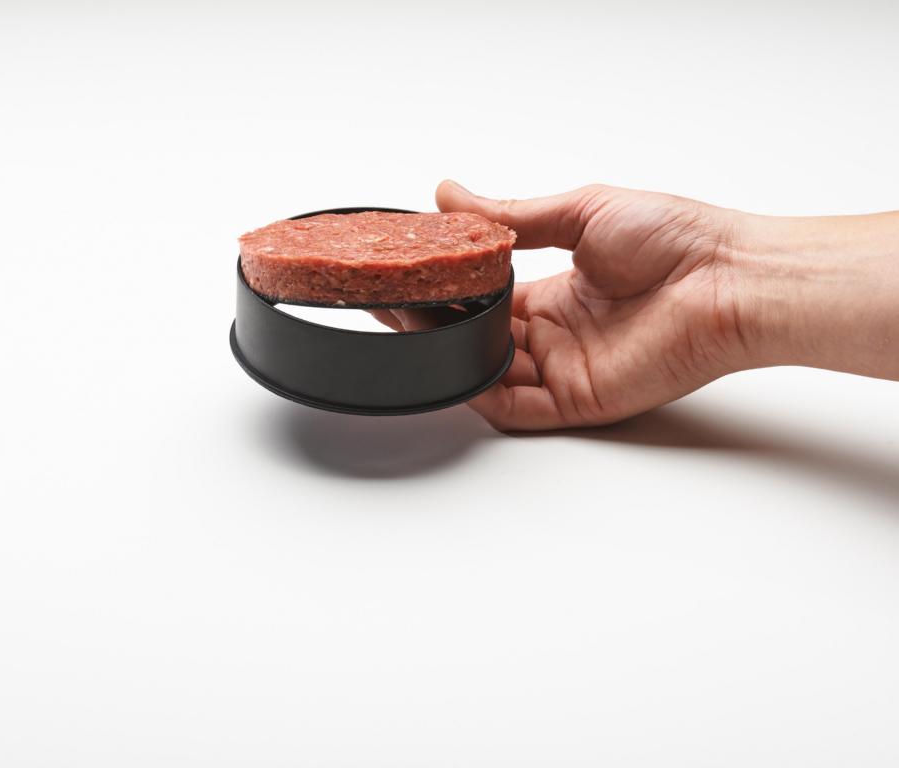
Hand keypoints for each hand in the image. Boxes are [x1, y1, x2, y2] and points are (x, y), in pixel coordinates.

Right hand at [422, 180, 752, 430]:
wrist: (728, 277)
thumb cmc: (675, 239)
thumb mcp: (580, 212)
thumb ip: (511, 215)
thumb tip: (450, 193)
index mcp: (557, 292)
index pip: (486, 298)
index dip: (447, 290)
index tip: (410, 272)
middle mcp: (556, 334)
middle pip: (479, 336)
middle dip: (434, 321)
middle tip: (392, 298)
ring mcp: (565, 369)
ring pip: (488, 370)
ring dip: (448, 351)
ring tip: (409, 323)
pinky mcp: (577, 400)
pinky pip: (514, 406)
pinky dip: (479, 392)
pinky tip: (452, 368)